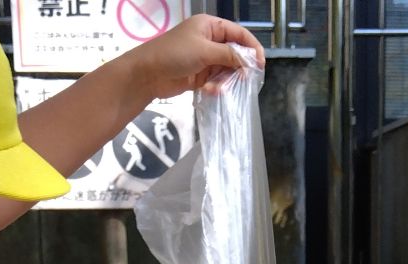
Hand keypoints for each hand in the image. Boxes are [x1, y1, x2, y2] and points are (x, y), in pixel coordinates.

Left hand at [117, 14, 265, 99]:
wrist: (146, 74)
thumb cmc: (173, 55)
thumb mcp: (204, 51)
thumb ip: (229, 54)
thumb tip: (250, 60)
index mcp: (210, 26)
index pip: (239, 34)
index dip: (252, 48)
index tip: (261, 64)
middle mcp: (209, 40)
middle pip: (235, 53)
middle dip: (239, 68)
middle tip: (243, 81)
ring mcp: (204, 58)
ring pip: (227, 69)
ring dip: (226, 80)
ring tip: (217, 88)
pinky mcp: (199, 75)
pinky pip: (216, 80)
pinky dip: (217, 87)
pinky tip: (210, 91)